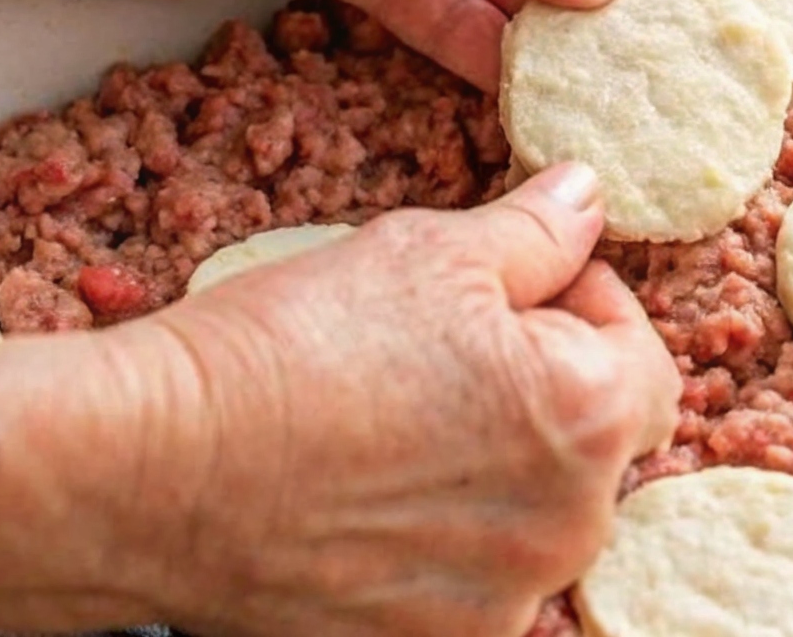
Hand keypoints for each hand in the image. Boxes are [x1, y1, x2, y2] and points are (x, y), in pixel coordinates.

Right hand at [126, 163, 679, 636]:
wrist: (149, 469)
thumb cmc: (296, 349)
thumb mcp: (430, 251)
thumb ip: (538, 232)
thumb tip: (589, 196)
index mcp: (591, 420)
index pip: (644, 355)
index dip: (585, 304)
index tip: (517, 287)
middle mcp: (567, 530)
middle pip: (596, 440)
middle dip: (546, 382)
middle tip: (451, 345)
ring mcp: (499, 602)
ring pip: (536, 512)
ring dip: (498, 461)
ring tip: (402, 415)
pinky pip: (474, 576)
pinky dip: (444, 532)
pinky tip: (373, 488)